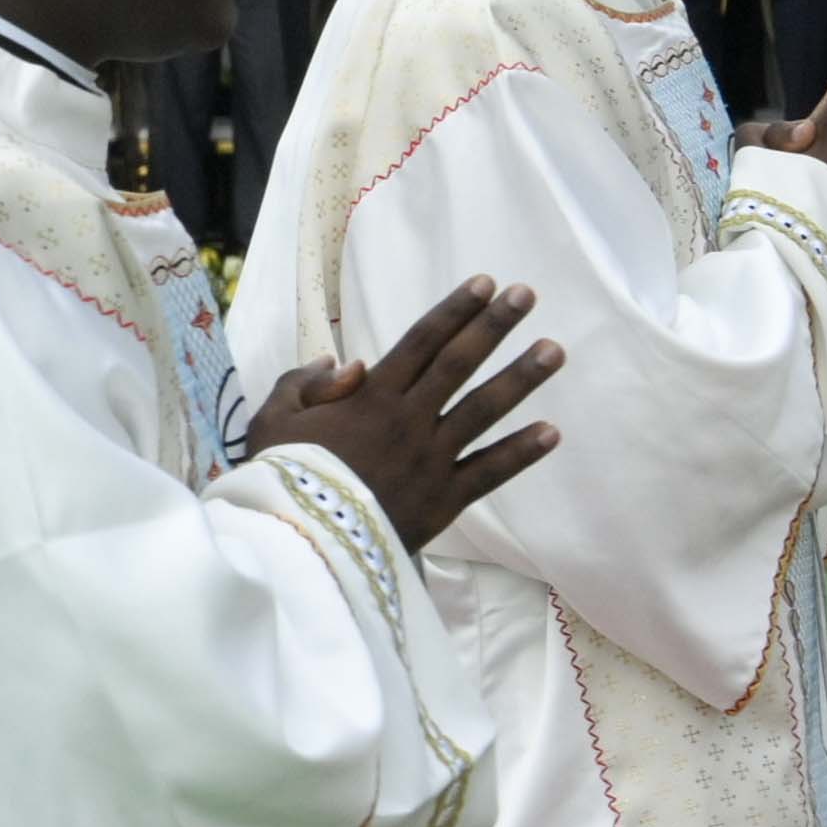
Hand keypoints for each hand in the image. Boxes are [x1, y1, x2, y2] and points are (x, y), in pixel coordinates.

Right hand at [253, 280, 562, 550]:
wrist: (300, 543)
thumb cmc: (281, 478)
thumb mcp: (272, 419)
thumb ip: (303, 383)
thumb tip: (343, 361)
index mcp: (369, 397)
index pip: (421, 341)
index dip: (454, 310)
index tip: (484, 283)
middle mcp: (408, 419)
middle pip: (459, 364)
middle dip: (494, 326)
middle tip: (525, 295)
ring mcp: (431, 458)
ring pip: (483, 410)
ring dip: (520, 378)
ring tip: (554, 349)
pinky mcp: (443, 499)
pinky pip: (488, 471)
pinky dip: (520, 453)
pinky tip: (552, 432)